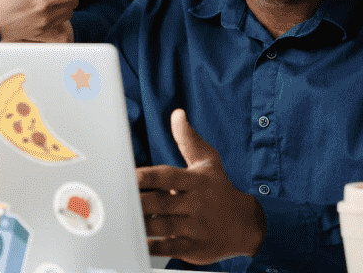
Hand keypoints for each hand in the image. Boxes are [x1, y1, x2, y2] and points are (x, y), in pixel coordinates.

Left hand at [136, 109, 265, 264]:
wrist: (246, 224)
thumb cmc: (219, 189)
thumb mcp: (208, 162)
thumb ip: (188, 139)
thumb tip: (177, 114)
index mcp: (196, 181)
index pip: (167, 176)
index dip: (146, 176)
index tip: (128, 176)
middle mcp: (197, 203)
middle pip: (160, 202)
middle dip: (138, 202)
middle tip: (117, 201)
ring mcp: (197, 227)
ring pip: (163, 226)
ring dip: (142, 224)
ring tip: (124, 220)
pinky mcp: (196, 247)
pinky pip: (171, 248)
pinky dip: (154, 246)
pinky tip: (140, 242)